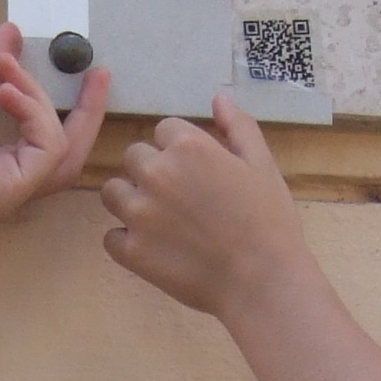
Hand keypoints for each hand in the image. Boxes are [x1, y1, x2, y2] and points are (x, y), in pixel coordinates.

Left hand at [0, 24, 114, 228]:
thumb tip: (13, 34)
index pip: (36, 147)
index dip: (57, 109)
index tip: (78, 72)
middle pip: (66, 159)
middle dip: (86, 115)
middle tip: (99, 74)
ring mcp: (3, 197)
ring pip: (61, 151)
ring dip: (41, 101)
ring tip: (8, 75)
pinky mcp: (6, 193)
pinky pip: (47, 148)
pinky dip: (34, 111)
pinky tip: (7, 88)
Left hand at [94, 94, 310, 319]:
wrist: (263, 281)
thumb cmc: (269, 222)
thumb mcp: (262, 165)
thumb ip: (238, 127)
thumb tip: (219, 99)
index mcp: (188, 147)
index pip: (164, 130)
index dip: (180, 149)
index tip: (197, 171)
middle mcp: (156, 173)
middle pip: (134, 156)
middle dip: (153, 171)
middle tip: (182, 198)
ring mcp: (138, 213)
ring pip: (113, 192)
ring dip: (131, 200)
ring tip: (163, 221)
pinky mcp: (130, 250)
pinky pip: (111, 236)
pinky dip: (127, 241)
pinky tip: (157, 248)